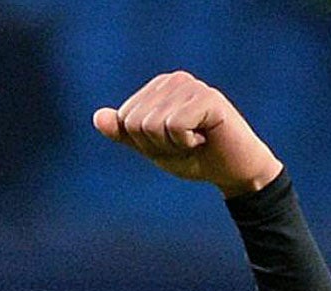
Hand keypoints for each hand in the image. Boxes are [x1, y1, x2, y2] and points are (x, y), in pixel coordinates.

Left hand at [93, 72, 282, 197]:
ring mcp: (192, 85)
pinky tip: (205, 138)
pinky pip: (174, 126)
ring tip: (195, 140)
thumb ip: (125, 134)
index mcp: (159, 87)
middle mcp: (174, 79)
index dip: (144, 143)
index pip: (125, 119)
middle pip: (135, 122)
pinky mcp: (208, 98)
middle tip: (184, 144)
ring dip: (172, 146)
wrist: (232, 170)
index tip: (170, 142)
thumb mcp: (151, 148)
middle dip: (156, 145)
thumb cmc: (194, 157)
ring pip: (151, 125)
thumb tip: (98, 116)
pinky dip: (186, 143)